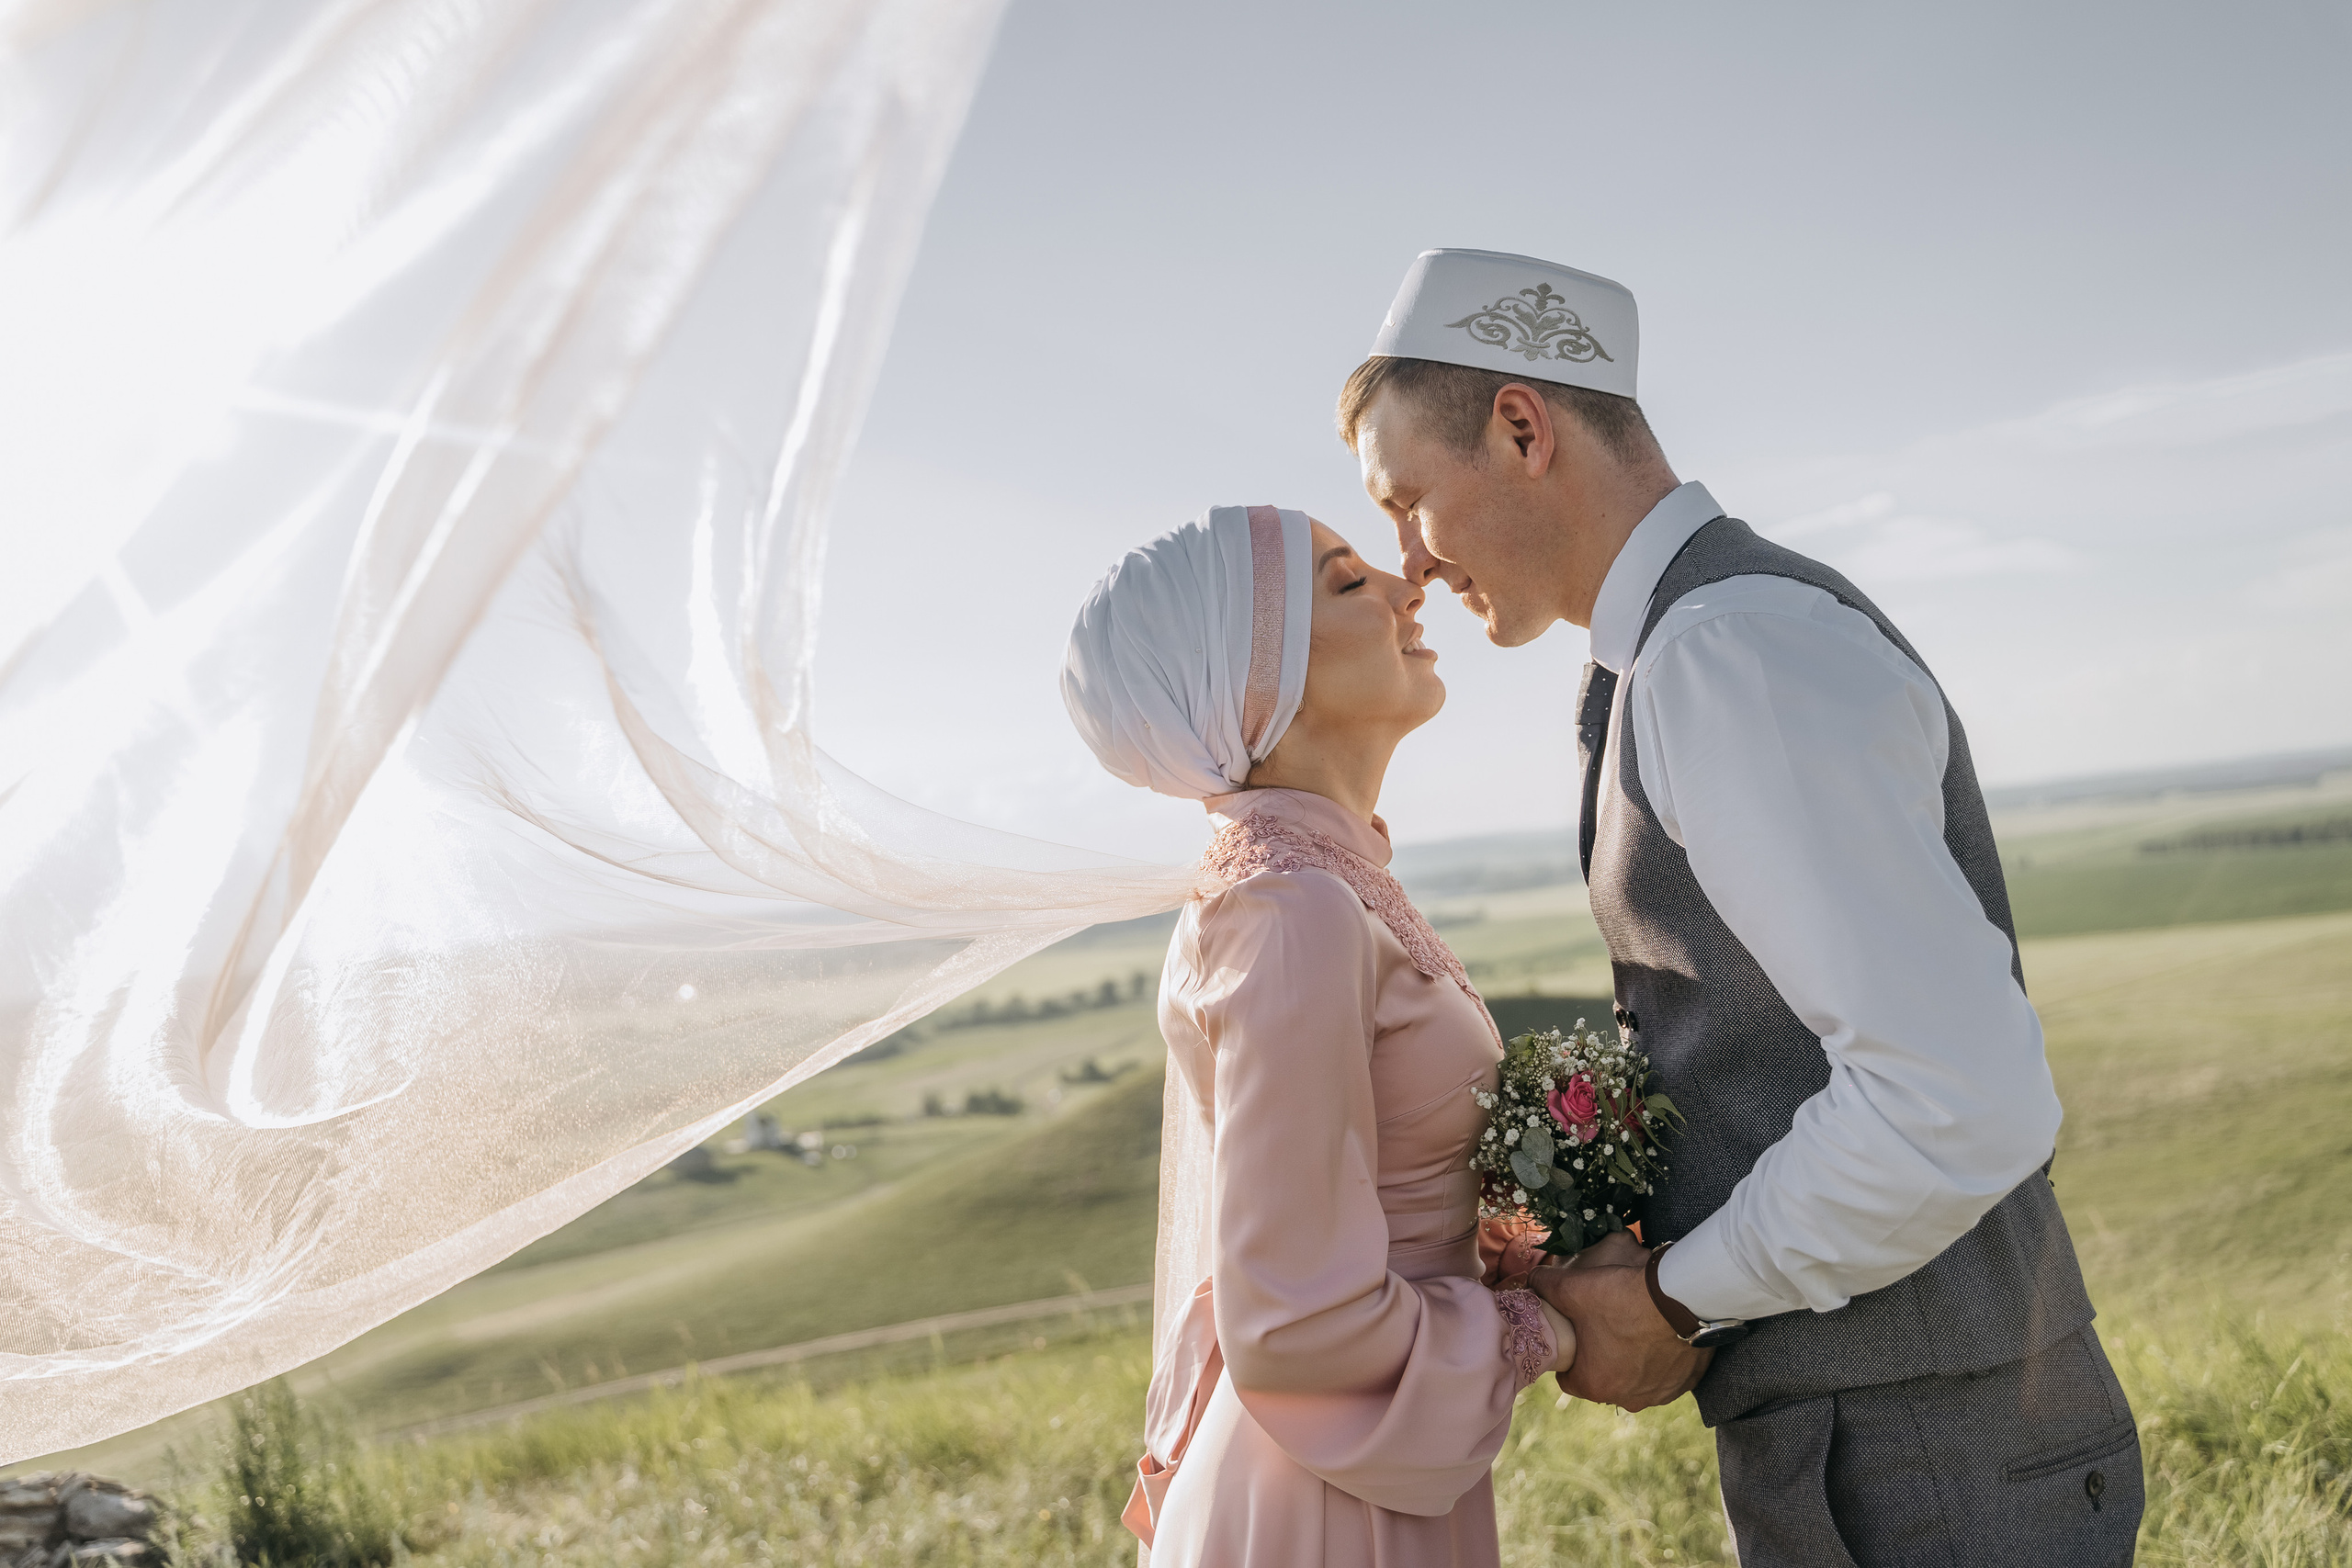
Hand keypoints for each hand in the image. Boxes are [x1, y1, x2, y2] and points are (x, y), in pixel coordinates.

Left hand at [1531, 1238, 1710, 1411]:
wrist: (1682, 1297)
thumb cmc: (1622, 1298)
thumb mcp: (1573, 1287)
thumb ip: (1545, 1285)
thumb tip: (1532, 1280)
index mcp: (1595, 1385)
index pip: (1568, 1379)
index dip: (1567, 1355)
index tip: (1573, 1335)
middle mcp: (1628, 1398)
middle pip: (1603, 1378)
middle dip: (1600, 1356)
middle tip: (1603, 1325)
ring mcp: (1660, 1393)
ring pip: (1636, 1378)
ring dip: (1632, 1359)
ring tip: (1633, 1326)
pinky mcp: (1686, 1382)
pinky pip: (1666, 1373)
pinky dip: (1661, 1358)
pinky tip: (1659, 1332)